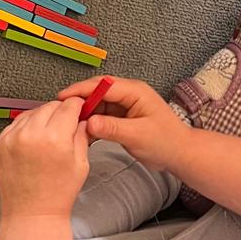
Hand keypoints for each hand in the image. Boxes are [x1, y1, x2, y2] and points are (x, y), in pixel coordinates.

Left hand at [0, 98, 89, 221]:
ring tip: (48, 136)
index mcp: (54, 139)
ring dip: (42, 118)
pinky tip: (33, 141)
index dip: (77, 106)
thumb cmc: (57, 195)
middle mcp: (30, 135)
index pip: (68, 106)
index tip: (79, 109)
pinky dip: (26, 127)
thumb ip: (82, 135)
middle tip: (65, 125)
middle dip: (60, 112)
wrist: (31, 215)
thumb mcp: (80, 163)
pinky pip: (15, 124)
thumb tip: (83, 118)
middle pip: (50, 106)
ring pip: (31, 112)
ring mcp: (11, 139)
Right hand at [57, 76, 185, 171]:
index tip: (63, 97)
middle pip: (98, 91)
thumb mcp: (138, 135)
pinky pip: (102, 115)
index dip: (82, 90)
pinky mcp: (123, 117)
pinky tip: (83, 130)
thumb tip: (89, 123)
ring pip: (98, 104)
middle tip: (61, 110)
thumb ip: (113, 128)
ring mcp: (125, 105)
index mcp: (135, 91)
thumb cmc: (166, 142)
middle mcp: (129, 94)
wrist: (179, 154)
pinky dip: (92, 122)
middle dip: (80, 99)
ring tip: (69, 122)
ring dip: (85, 112)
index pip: (103, 85)